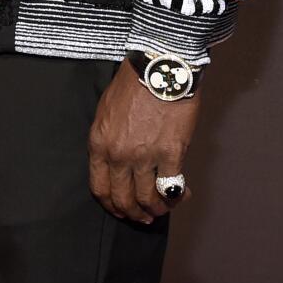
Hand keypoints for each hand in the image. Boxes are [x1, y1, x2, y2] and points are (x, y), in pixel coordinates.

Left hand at [87, 66, 198, 223]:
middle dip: (133, 213)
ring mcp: (144, 156)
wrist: (159, 65)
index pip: (99, 188)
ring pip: (147, 198)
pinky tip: (184, 195)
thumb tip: (118, 163)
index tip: (121, 209)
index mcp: (99, 143)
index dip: (111, 205)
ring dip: (156, 210)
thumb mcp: (107, 111)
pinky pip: (171, 187)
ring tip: (163, 209)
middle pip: (122, 199)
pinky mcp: (171, 153)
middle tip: (143, 217)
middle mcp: (118, 155)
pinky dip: (178, 197)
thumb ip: (108, 140)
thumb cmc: (134, 83)